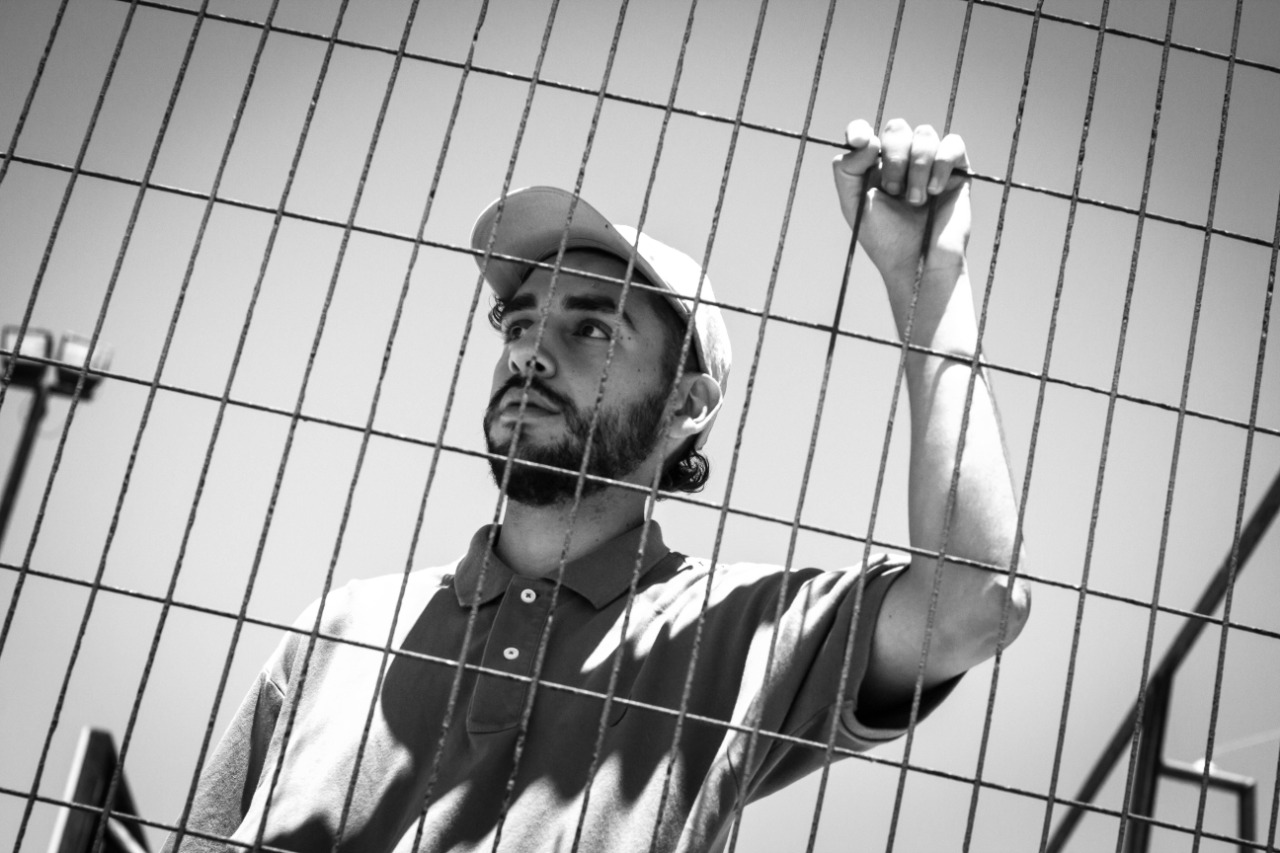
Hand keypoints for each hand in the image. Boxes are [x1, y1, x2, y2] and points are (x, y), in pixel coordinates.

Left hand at [832, 118, 970, 284]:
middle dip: (894, 156)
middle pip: (897, 128)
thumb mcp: (854, 205)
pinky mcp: (957, 170)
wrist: (918, 264)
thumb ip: (847, 170)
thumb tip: (868, 141)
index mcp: (874, 166)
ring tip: (916, 201)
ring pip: (925, 133)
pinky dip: (942, 164)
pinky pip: (953, 144)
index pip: (865, 132)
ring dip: (918, 167)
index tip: (859, 141)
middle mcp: (902, 160)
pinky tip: (936, 192)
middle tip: (894, 190)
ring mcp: (931, 163)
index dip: (859, 129)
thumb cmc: (885, 240)